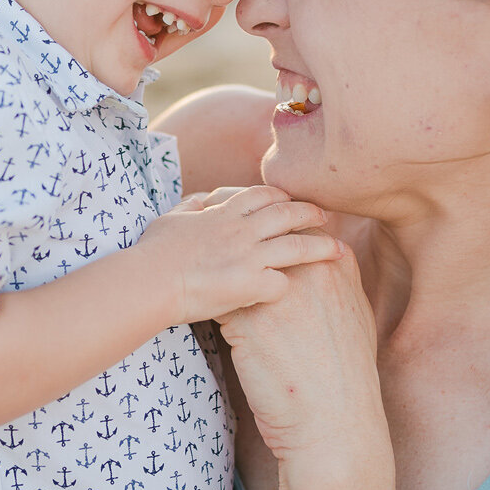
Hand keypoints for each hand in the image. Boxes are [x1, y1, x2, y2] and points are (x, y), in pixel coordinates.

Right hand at [139, 183, 342, 324]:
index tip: (291, 200)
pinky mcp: (250, 284)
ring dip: (321, 248)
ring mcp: (248, 256)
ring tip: (338, 250)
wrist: (150, 281)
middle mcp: (241, 230)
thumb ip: (190, 206)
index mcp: (222, 213)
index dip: (281, 196)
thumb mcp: (170, 219)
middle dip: (310, 214)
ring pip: (296, 248)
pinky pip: (282, 284)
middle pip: (287, 214)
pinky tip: (295, 294)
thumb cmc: (153, 253)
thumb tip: (200, 199)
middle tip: (327, 217)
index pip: (261, 195)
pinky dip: (289, 287)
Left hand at [217, 245, 384, 473]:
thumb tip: (332, 260)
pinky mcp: (246, 319)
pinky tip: (194, 306)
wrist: (334, 422)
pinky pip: (214, 294)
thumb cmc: (345, 377)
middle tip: (211, 241)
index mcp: (335, 264)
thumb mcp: (356, 317)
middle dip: (231, 232)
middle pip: (256, 230)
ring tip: (199, 274)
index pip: (291, 223)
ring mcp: (275, 291)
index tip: (247, 232)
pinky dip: (203, 298)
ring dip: (213, 265)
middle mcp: (307, 270)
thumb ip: (340, 281)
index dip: (264, 225)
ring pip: (230, 259)